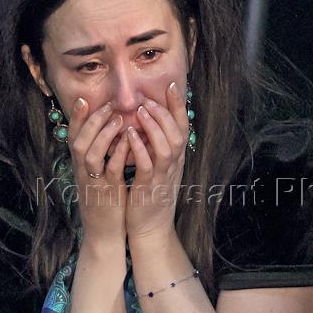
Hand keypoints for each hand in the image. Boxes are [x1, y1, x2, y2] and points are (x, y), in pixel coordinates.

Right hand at [67, 98, 129, 243]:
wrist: (103, 234)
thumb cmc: (104, 202)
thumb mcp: (96, 177)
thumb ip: (98, 157)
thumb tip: (104, 134)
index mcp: (80, 167)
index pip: (73, 137)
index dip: (77, 119)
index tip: (83, 99)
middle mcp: (83, 172)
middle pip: (78, 141)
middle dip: (92, 120)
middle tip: (107, 104)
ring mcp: (94, 183)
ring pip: (90, 154)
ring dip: (103, 134)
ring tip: (118, 119)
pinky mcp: (107, 193)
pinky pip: (110, 171)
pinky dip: (118, 154)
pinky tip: (128, 142)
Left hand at [125, 81, 188, 242]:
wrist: (150, 229)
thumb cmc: (150, 196)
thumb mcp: (158, 168)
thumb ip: (157, 147)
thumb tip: (151, 122)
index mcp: (176, 158)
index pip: (182, 126)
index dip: (178, 105)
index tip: (173, 84)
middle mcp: (174, 165)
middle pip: (178, 131)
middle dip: (165, 111)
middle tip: (150, 97)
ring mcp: (164, 176)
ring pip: (167, 146)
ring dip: (155, 126)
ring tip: (142, 110)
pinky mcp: (150, 188)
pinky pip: (148, 164)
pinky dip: (140, 148)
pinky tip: (130, 135)